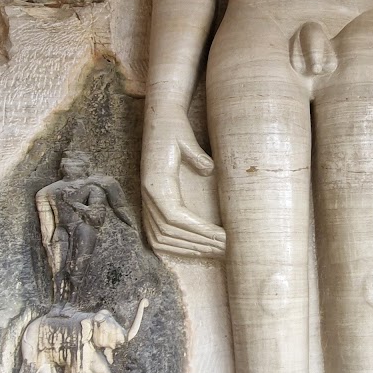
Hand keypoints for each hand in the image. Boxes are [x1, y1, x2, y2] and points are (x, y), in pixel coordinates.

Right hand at [141, 101, 224, 257]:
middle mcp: (148, 196)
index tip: (221, 236)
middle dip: (198, 243)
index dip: (198, 230)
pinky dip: (175, 245)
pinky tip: (193, 248)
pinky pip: (157, 233)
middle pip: (169, 232)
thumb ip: (196, 154)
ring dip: (188, 247)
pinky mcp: (151, 203)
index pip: (174, 216)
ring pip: (162, 237)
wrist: (160, 121)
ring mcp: (147, 201)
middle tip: (225, 248)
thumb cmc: (174, 129)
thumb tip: (209, 169)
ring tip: (213, 251)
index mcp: (156, 183)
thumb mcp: (186, 138)